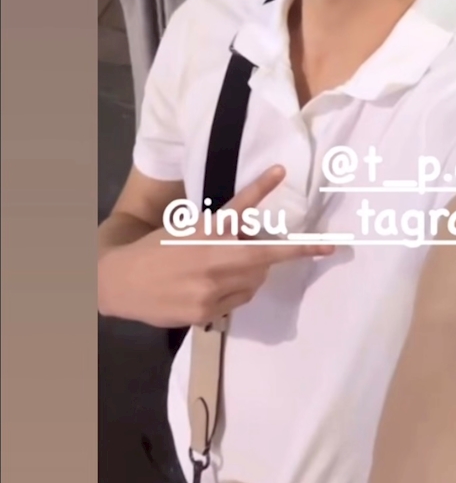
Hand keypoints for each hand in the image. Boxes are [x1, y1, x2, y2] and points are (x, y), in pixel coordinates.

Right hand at [98, 166, 334, 328]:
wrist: (121, 282)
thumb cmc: (156, 250)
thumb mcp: (186, 229)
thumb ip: (218, 229)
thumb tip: (249, 233)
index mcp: (205, 230)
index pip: (239, 207)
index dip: (261, 187)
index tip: (281, 171)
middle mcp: (212, 257)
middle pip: (264, 256)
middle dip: (288, 253)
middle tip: (307, 248)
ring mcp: (210, 287)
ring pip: (255, 281)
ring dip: (255, 273)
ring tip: (231, 269)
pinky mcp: (206, 311)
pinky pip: (239, 300)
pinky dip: (238, 291)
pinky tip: (215, 286)